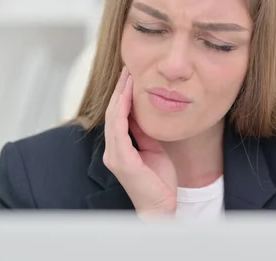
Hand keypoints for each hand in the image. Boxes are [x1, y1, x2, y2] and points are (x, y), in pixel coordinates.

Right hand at [103, 67, 177, 218]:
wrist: (162, 208)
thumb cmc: (159, 181)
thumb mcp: (154, 149)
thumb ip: (144, 132)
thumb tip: (143, 112)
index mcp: (120, 148)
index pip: (118, 115)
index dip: (123, 94)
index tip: (131, 75)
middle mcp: (112, 150)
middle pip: (113, 112)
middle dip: (120, 88)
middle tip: (127, 67)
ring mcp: (114, 155)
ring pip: (114, 116)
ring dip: (121, 94)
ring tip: (128, 75)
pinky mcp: (122, 160)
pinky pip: (119, 128)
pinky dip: (123, 109)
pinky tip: (128, 94)